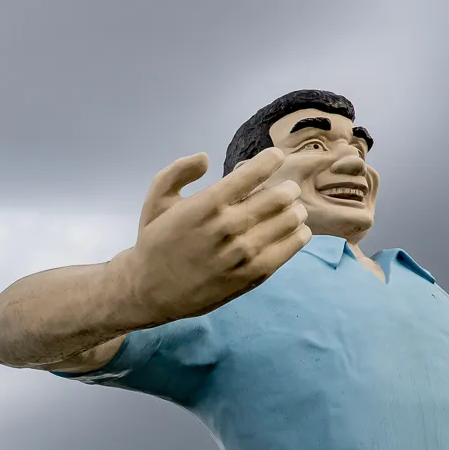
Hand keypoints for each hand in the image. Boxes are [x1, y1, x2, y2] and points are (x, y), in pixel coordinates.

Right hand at [121, 148, 309, 323]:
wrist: (150, 291)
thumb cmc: (156, 242)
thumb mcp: (156, 200)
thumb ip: (177, 171)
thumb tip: (206, 157)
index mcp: (207, 205)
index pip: (256, 171)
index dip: (271, 159)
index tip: (272, 159)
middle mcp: (228, 227)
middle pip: (282, 194)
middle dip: (286, 186)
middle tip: (282, 189)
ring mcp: (244, 253)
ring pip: (292, 219)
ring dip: (293, 209)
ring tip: (285, 211)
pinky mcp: (254, 274)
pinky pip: (293, 244)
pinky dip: (298, 232)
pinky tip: (286, 231)